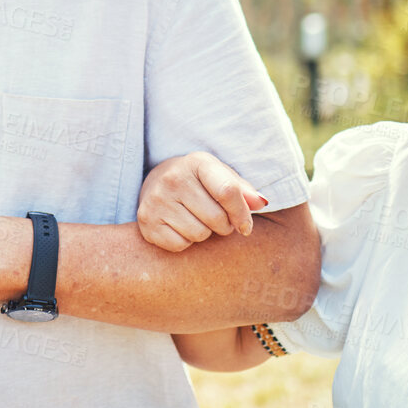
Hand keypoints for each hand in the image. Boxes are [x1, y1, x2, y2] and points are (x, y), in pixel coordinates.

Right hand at [136, 151, 267, 251]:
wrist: (157, 182)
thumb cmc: (199, 182)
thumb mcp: (221, 177)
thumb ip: (244, 191)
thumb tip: (262, 203)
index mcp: (197, 162)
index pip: (227, 192)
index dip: (242, 214)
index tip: (245, 226)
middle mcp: (173, 178)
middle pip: (216, 219)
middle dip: (223, 225)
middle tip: (216, 218)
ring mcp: (156, 200)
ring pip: (199, 234)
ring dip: (204, 233)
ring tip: (197, 220)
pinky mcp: (146, 221)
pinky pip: (180, 245)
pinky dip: (186, 242)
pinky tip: (181, 226)